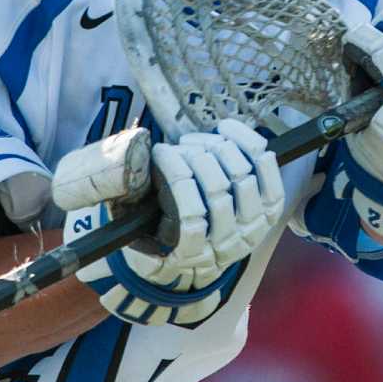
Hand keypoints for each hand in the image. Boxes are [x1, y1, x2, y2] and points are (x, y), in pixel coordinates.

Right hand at [73, 119, 284, 323]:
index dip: (177, 175)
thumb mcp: (121, 215)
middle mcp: (226, 245)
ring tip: (193, 143)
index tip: (160, 154)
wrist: (188, 250)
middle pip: (218, 189)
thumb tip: (117, 170)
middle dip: (193, 156)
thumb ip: (113, 192)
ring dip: (214, 148)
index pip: (193, 215)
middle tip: (175, 148)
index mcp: (188, 252)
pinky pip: (266, 167)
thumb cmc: (149, 225)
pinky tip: (225, 129)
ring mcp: (252, 228)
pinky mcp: (269, 208)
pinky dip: (246, 140)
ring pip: (241, 175)